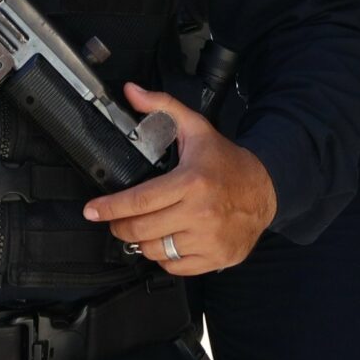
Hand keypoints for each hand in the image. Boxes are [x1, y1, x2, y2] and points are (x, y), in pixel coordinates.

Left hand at [82, 85, 276, 275]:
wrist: (266, 188)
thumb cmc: (226, 161)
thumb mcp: (195, 129)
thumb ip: (162, 107)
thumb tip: (132, 92)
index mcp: (191, 182)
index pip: (139, 201)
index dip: (109, 208)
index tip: (92, 210)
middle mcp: (200, 214)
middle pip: (141, 231)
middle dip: (119, 226)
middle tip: (115, 220)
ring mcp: (208, 239)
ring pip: (155, 252)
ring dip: (142, 242)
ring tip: (145, 229)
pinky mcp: (216, 257)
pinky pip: (175, 267)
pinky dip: (165, 258)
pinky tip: (168, 241)